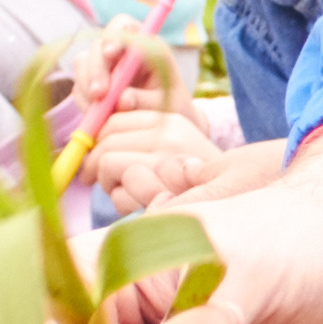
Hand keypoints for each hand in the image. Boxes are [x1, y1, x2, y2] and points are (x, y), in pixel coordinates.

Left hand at [83, 105, 238, 209]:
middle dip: (96, 164)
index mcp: (169, 118)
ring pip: (107, 162)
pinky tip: (141, 205)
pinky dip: (122, 201)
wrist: (234, 199)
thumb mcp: (172, 147)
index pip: (113, 121)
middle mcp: (167, 133)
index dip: (96, 141)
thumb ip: (139, 138)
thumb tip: (87, 139)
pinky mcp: (160, 188)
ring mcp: (165, 160)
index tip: (96, 160)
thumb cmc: (193, 181)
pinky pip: (119, 191)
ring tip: (126, 194)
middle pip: (105, 139)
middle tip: (100, 181)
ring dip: (108, 184)